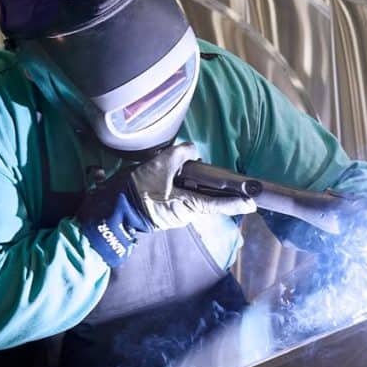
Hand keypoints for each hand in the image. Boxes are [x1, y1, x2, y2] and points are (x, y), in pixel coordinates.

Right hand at [131, 143, 255, 229]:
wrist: (113, 208)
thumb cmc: (139, 189)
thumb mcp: (161, 164)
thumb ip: (181, 154)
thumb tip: (192, 150)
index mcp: (189, 206)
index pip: (219, 204)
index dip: (237, 203)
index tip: (253, 203)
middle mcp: (185, 215)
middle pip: (204, 197)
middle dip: (205, 183)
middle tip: (200, 170)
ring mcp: (174, 216)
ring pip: (189, 196)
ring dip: (187, 183)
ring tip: (173, 170)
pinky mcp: (164, 214)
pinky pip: (177, 198)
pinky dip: (176, 186)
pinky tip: (165, 177)